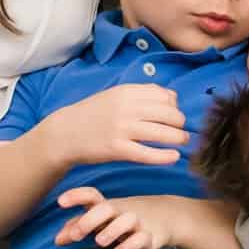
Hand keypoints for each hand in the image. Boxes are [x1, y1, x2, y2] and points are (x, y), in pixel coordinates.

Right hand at [46, 83, 186, 165]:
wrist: (65, 132)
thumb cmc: (94, 114)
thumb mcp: (115, 95)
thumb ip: (142, 93)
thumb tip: (172, 96)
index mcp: (127, 92)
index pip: (165, 96)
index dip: (175, 106)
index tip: (174, 115)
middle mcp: (126, 108)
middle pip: (169, 114)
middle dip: (180, 123)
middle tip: (182, 131)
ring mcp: (121, 128)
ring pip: (162, 133)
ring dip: (179, 138)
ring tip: (182, 142)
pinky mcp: (116, 149)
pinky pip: (147, 154)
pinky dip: (165, 156)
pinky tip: (174, 157)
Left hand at [54, 187, 176, 248]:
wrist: (165, 217)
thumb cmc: (122, 219)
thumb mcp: (100, 221)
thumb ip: (77, 229)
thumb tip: (56, 241)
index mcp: (106, 205)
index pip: (91, 195)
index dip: (76, 196)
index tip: (60, 202)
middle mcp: (121, 211)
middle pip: (107, 208)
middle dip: (90, 220)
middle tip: (76, 234)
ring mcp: (137, 222)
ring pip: (128, 220)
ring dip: (112, 231)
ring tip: (99, 242)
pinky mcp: (150, 237)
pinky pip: (141, 238)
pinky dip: (129, 246)